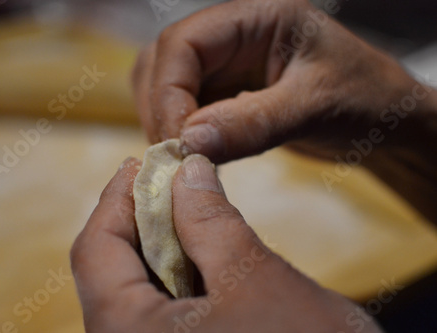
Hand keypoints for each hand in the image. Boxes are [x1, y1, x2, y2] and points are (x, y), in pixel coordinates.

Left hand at [71, 156, 382, 331]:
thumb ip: (211, 221)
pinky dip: (179, 275)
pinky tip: (205, 254)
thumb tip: (186, 169)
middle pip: (111, 269)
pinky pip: (161, 312)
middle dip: (143, 218)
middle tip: (174, 178)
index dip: (118, 197)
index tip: (145, 161)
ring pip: (137, 290)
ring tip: (192, 207)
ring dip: (163, 245)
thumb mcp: (255, 279)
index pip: (95, 250)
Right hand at [133, 0, 436, 222]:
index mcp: (254, 18)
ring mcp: (225, 66)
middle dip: (161, 109)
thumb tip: (189, 143)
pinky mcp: (225, 94)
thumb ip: (253, 122)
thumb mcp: (314, 106)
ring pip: (165, 85)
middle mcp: (231, 36)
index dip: (169, 93)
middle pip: (162, 62)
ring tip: (184, 158)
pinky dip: (181, 133)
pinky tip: (197, 156)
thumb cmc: (364, 99)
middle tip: (176, 157)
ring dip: (164, 121)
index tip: (178, 144)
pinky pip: (185, 109)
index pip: (183, 44)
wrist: (382, 118)